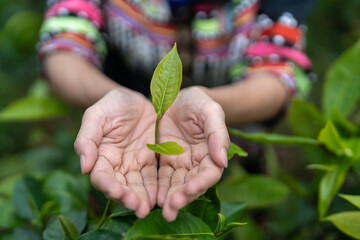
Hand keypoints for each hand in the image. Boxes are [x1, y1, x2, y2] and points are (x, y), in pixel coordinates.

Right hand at [74, 89, 157, 217]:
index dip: (108, 186)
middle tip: (138, 208)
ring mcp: (134, 164)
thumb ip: (87, 139)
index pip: (102, 176)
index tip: (117, 192)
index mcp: (101, 156)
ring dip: (142, 199)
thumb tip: (84, 168)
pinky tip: (161, 197)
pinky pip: (153, 177)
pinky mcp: (150, 161)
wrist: (134, 99)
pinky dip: (156, 188)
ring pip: (137, 186)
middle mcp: (117, 165)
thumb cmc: (111, 105)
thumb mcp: (96, 116)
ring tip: (149, 208)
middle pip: (121, 187)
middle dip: (128, 198)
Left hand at [156, 87, 229, 220]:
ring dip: (169, 198)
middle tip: (171, 208)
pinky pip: (160, 177)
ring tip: (160, 210)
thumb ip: (218, 134)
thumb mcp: (210, 111)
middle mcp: (196, 163)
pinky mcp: (164, 161)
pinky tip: (149, 198)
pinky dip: (156, 188)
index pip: (209, 173)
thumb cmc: (198, 102)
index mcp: (211, 153)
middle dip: (182, 197)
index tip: (189, 190)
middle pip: (191, 184)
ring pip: (175, 185)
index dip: (201, 183)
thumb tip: (223, 161)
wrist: (177, 96)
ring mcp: (180, 163)